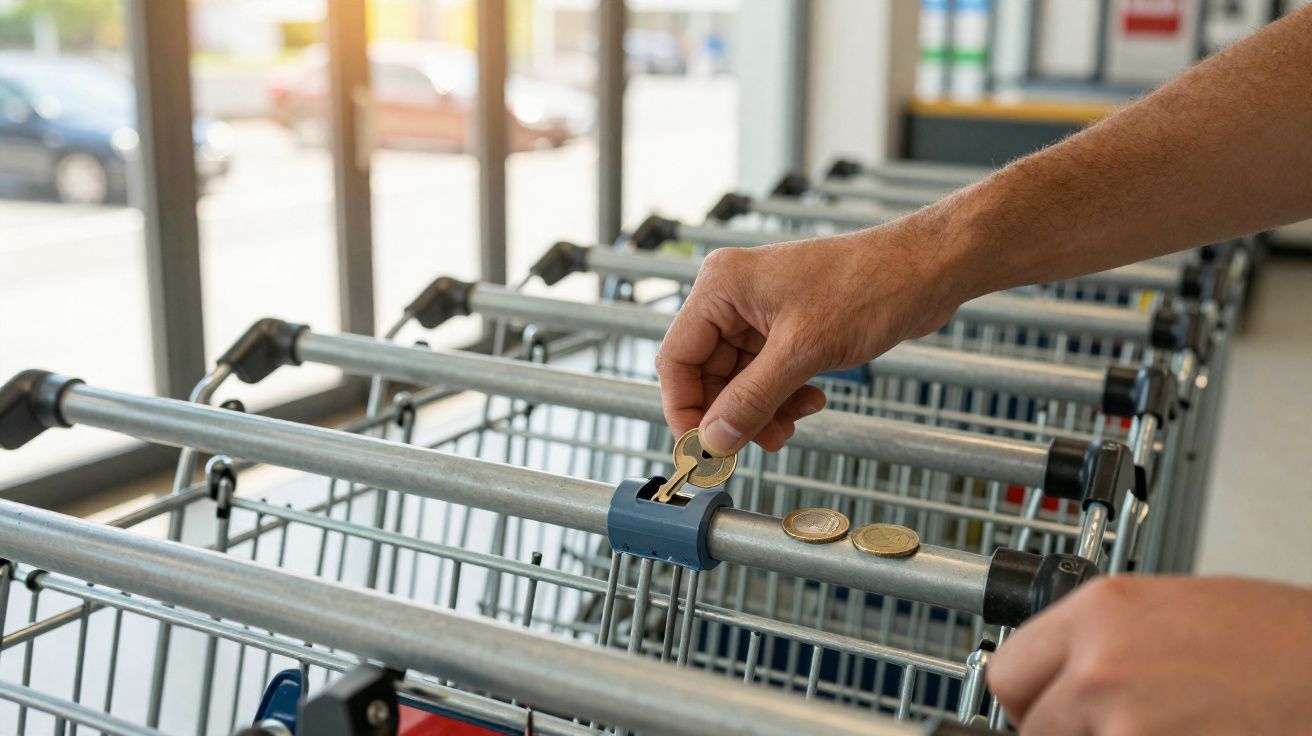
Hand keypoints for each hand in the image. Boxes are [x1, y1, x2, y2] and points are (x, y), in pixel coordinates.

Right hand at [654, 213, 969, 454]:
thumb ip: (752, 399)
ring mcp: (761, 311)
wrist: (928, 270)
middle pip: (708, 374)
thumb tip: (714, 439)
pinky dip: (783, 397)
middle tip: (757, 445)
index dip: (685, 408)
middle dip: (733, 413)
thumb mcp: (803, 351)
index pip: (677, 358)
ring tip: (792, 426)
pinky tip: (811, 401)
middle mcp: (734, 296)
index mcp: (722, 286)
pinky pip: (768, 374)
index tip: (701, 448)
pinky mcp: (788, 326)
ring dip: (762, 410)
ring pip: (739, 380)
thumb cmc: (871, 285)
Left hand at [988, 576, 1311, 734]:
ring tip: (1164, 727)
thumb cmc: (1277, 638)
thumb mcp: (1166, 609)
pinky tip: (1188, 735)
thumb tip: (1065, 671)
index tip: (1046, 708)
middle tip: (1110, 726)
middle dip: (1066, 733)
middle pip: (1034, 727)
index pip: (1007, 674)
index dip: (1029, 700)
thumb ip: (1102, 639)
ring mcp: (1125, 721)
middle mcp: (1099, 664)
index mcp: (1096, 612)